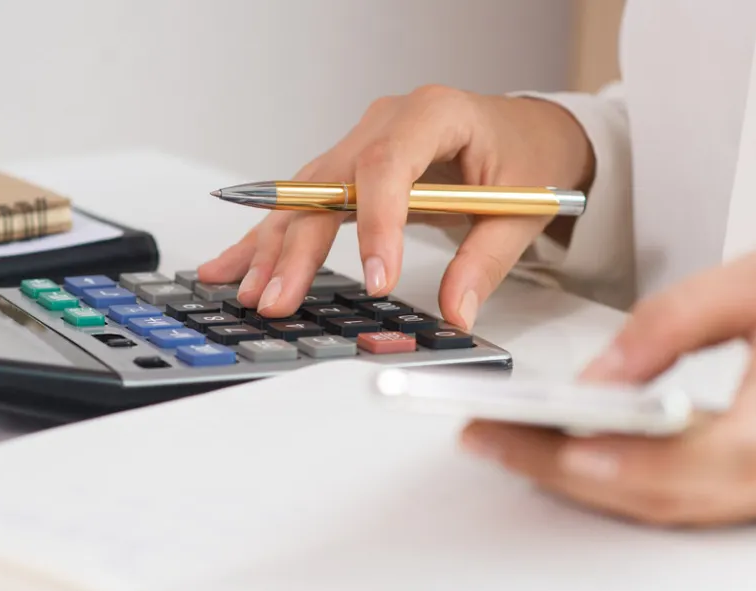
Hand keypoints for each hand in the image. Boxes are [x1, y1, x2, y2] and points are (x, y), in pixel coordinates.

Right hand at [196, 85, 594, 326]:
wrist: (525, 131)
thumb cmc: (526, 157)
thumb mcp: (521, 209)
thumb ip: (487, 261)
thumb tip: (456, 311)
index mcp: (434, 115)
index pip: (390, 164)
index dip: (377, 223)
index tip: (378, 279)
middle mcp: (385, 122)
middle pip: (328, 184)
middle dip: (299, 246)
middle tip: (279, 299)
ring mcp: (360, 143)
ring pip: (303, 195)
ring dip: (273, 247)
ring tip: (247, 292)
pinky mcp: (348, 170)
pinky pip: (302, 203)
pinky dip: (269, 237)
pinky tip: (229, 265)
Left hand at [460, 246, 755, 526]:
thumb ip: (679, 319)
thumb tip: (601, 374)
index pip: (724, 451)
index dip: (642, 459)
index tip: (565, 444)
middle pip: (674, 493)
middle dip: (567, 471)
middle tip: (488, 438)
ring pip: (672, 510)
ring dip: (582, 484)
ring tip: (506, 443)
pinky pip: (688, 505)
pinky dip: (620, 488)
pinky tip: (568, 460)